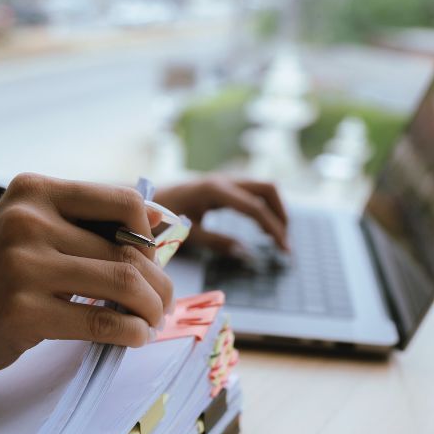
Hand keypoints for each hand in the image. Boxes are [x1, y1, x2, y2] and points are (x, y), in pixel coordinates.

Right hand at [0, 173, 172, 373]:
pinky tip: (132, 337)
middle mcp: (28, 221)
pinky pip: (101, 321)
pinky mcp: (23, 312)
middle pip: (129, 249)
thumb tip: (164, 227)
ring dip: (151, 309)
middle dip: (159, 283)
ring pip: (123, 283)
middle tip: (162, 303)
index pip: (123, 201)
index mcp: (35, 191)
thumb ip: (87, 226)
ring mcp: (23, 266)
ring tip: (150, 321)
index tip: (150, 263)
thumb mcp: (32, 229)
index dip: (151, 236)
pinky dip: (131, 332)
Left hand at [153, 175, 288, 255]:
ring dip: (276, 210)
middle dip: (282, 215)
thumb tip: (246, 253)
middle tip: (284, 243)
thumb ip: (217, 241)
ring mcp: (227, 179)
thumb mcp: (188, 232)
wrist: (148, 198)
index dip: (273, 229)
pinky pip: (255, 192)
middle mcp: (226, 180)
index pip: (256, 207)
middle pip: (269, 189)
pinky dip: (266, 208)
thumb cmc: (162, 217)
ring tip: (278, 238)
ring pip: (265, 188)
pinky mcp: (226, 185)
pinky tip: (264, 228)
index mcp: (216, 190)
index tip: (284, 251)